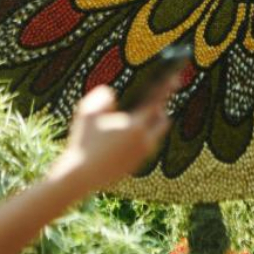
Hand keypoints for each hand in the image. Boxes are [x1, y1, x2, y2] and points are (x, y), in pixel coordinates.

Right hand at [48, 76, 178, 193]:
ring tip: (146, 112)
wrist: (80, 176)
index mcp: (136, 126)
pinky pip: (145, 147)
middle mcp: (144, 142)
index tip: (174, 77)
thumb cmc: (83, 142)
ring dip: (152, 124)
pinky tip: (133, 132)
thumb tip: (111, 94)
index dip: (166, 88)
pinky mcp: (135, 166)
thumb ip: (103, 97)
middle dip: (161, 109)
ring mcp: (141, 156)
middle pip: (163, 121)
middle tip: (157, 98)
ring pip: (155, 136)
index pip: (157, 103)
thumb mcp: (88, 112)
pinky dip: (143, 137)